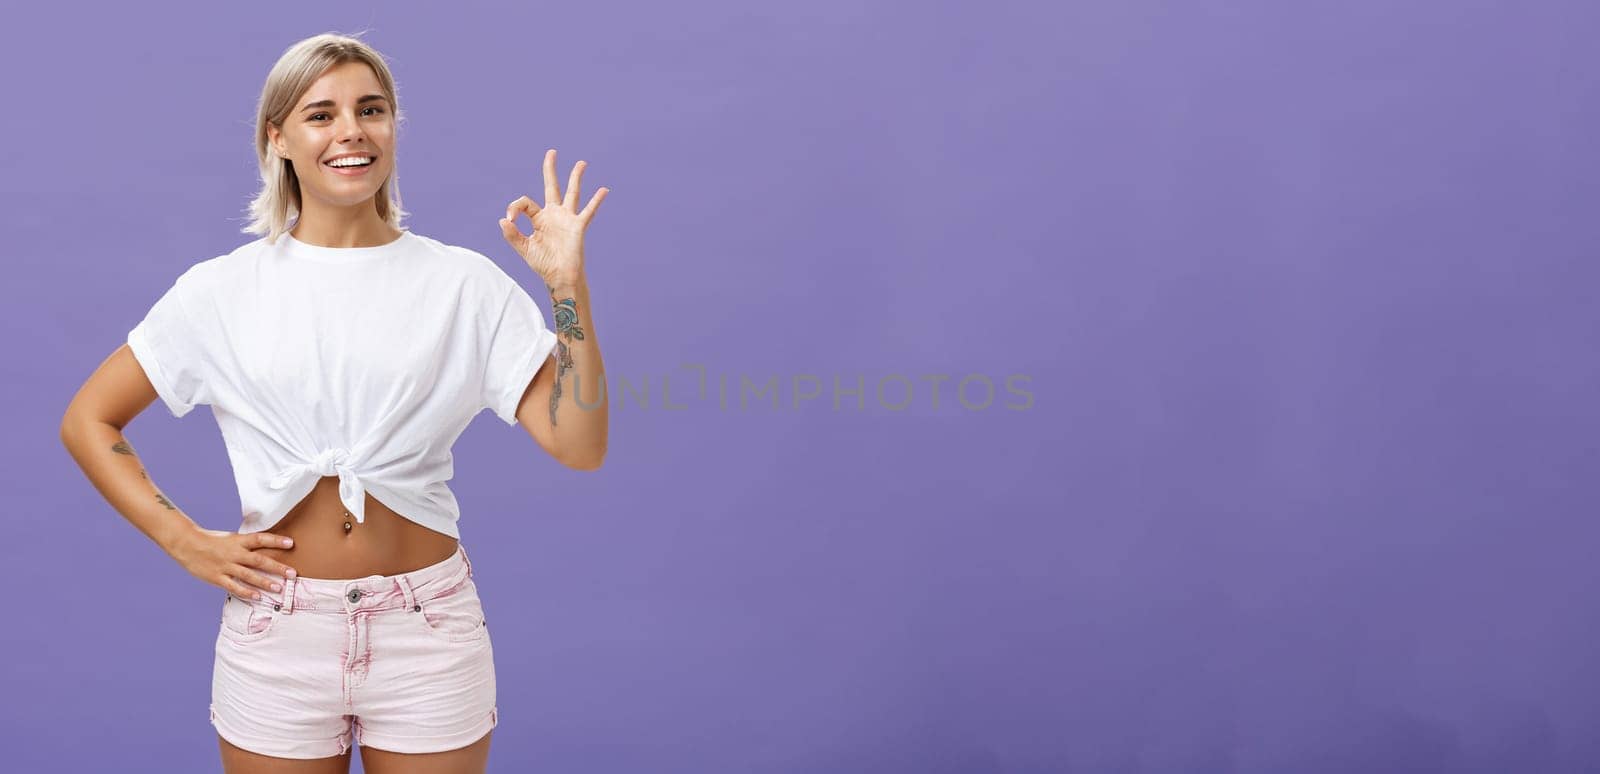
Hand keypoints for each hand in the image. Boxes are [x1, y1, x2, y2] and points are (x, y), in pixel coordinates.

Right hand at [170, 527, 297, 599]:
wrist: (186, 544)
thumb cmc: (211, 540)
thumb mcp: (231, 538)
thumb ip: (247, 545)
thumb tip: (267, 548)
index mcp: (237, 541)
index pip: (260, 539)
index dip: (275, 541)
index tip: (291, 543)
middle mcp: (233, 553)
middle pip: (258, 560)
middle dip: (277, 567)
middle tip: (292, 573)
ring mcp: (225, 566)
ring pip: (248, 575)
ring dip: (264, 582)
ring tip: (279, 588)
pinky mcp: (217, 578)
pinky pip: (233, 586)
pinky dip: (246, 592)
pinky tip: (258, 597)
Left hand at [499, 148, 608, 285]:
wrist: (560, 278)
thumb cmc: (544, 265)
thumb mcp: (525, 249)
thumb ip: (513, 235)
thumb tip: (503, 219)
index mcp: (539, 219)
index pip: (525, 203)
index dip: (515, 207)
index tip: (511, 221)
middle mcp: (554, 215)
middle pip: (552, 186)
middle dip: (550, 169)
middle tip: (551, 152)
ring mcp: (567, 219)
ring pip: (572, 193)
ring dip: (576, 177)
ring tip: (581, 163)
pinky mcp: (578, 227)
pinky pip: (588, 211)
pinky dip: (596, 201)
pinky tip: (604, 190)